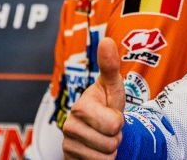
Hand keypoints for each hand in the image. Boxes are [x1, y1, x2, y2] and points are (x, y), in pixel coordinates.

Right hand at [63, 37, 125, 158]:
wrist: (99, 127)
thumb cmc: (107, 103)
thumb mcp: (113, 85)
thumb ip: (110, 65)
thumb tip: (106, 39)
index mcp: (81, 106)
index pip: (114, 124)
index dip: (119, 120)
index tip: (111, 112)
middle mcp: (69, 126)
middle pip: (111, 142)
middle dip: (116, 135)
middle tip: (109, 126)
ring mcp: (67, 146)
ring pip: (106, 158)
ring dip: (110, 149)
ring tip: (103, 136)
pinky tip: (96, 151)